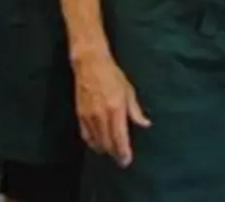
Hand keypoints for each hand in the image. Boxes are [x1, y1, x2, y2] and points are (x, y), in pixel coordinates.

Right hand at [74, 52, 150, 166]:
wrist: (90, 64)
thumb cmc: (113, 75)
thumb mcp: (129, 90)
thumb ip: (136, 111)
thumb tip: (145, 124)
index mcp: (116, 109)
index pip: (119, 137)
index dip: (123, 152)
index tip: (127, 160)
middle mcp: (101, 115)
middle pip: (107, 143)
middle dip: (115, 154)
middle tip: (121, 159)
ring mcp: (89, 116)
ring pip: (96, 142)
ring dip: (104, 149)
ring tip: (112, 152)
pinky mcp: (79, 115)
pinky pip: (85, 135)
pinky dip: (92, 142)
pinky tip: (98, 144)